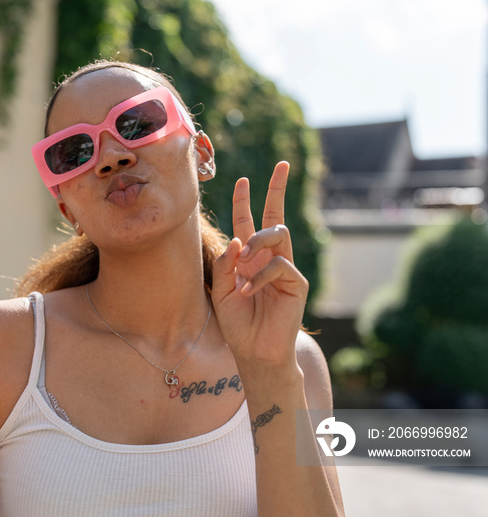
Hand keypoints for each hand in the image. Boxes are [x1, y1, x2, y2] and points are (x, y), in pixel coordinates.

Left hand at [211, 161, 308, 367]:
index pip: (248, 222)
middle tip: (283, 164)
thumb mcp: (220, 291)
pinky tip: (249, 291)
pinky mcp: (296, 283)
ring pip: (279, 233)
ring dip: (258, 239)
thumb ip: (224, 265)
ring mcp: (284, 268)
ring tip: (243, 259)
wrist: (254, 351)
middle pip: (275, 216)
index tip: (241, 180)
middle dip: (277, 189)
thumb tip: (237, 239)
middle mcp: (268, 258)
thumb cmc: (237, 323)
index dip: (244, 201)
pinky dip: (260, 275)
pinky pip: (279, 264)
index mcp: (249, 258)